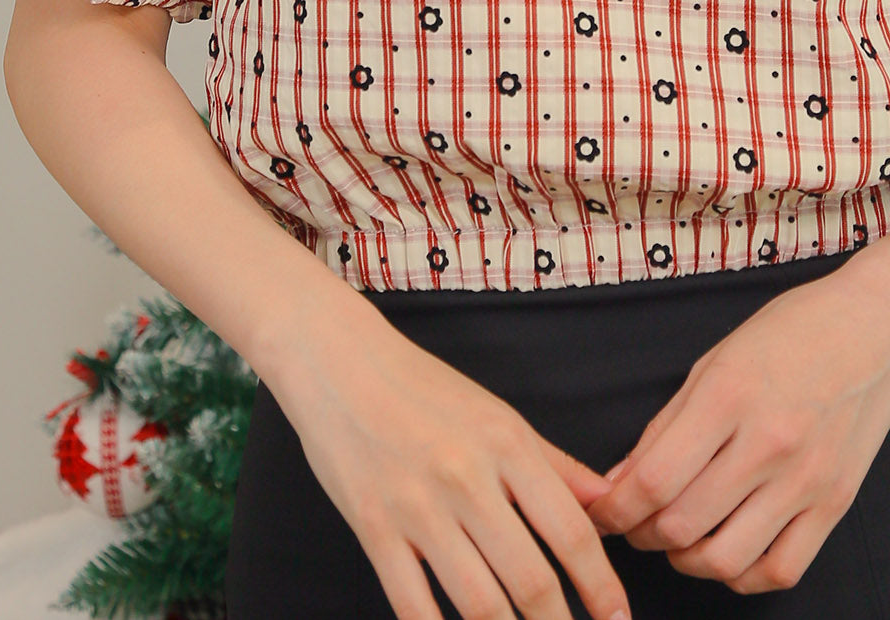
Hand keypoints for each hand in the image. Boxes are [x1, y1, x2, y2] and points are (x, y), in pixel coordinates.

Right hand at [267, 299, 632, 619]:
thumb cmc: (421, 387)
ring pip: (479, 603)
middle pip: (530, 579)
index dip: (601, 585)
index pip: (570, 530)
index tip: (617, 619)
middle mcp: (466, 477)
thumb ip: (553, 464)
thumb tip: (607, 505)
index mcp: (505, 443)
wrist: (338, 361)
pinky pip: (414, 606)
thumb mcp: (496, 414)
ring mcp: (417, 507)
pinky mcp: (374, 528)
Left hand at [582, 259, 889, 593]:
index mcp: (728, 396)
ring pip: (726, 558)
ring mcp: (806, 479)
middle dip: (641, 533)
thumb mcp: (711, 364)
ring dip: (684, 560)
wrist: (867, 330)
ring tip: (674, 539)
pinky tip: (725, 551)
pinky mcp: (835, 504)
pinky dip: (741, 575)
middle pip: (683, 523)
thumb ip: (664, 427)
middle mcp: (769, 443)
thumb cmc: (786, 334)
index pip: (654, 478)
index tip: (601, 511)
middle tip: (632, 523)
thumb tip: (619, 482)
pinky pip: (780, 569)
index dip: (615, 508)